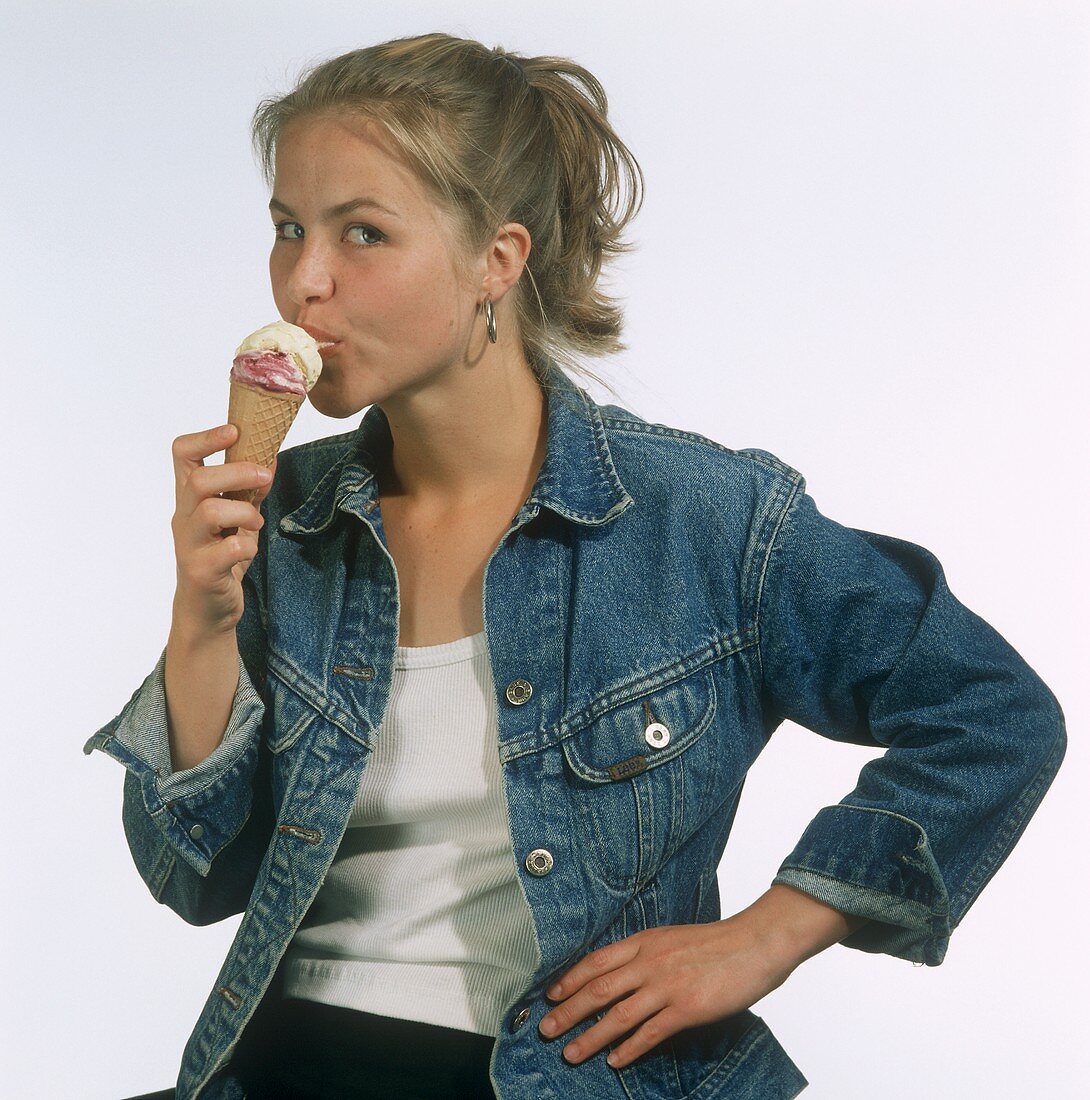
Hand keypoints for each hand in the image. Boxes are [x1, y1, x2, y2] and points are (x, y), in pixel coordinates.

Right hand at [170, 423, 275, 635]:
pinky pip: (228, 549)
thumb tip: (270, 459)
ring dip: (244, 512)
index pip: (182, 454)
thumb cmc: (222, 559)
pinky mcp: (202, 571)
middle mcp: (184, 518)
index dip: (206, 437)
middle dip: (237, 472)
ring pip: (210, 511)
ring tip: (256, 523)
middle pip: (199, 479)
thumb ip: (249, 493)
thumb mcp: (238, 521)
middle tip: (264, 477)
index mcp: (190, 499)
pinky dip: (246, 546)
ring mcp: (190, 545)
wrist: (208, 611)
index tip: (234, 431)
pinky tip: (248, 551)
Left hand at [538, 909, 797, 1070]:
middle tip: (546, 1029)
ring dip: (591, 1036)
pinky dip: (629, 1048)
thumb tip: (621, 971)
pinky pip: (650, 1032)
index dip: (571, 979)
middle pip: (598, 988)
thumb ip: (646, 952)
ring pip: (618, 1014)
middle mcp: (650, 961)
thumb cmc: (716, 942)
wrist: (754, 942)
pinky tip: (615, 1061)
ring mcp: (667, 985)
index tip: (551, 995)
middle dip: (569, 1011)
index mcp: (645, 940)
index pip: (597, 961)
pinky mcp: (687, 1008)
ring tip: (571, 1053)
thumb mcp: (672, 937)